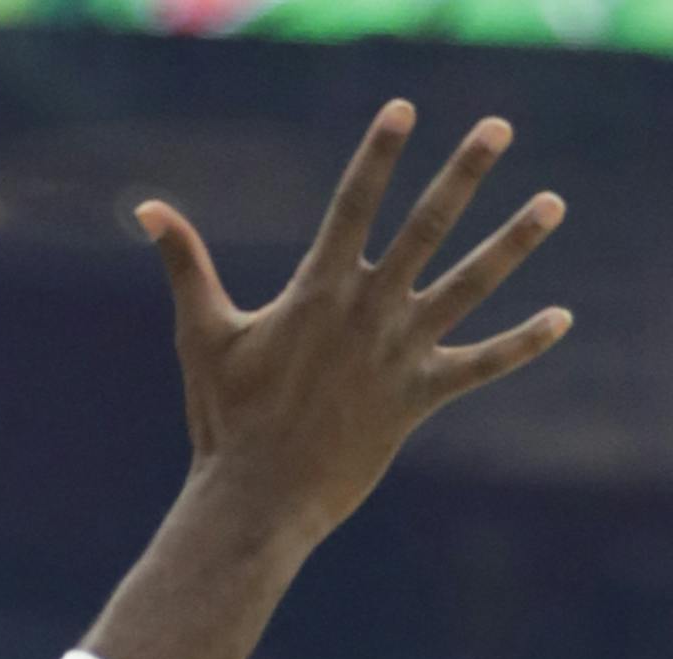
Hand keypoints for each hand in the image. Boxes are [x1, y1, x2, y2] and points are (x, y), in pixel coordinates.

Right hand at [138, 102, 569, 550]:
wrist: (256, 502)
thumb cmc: (224, 421)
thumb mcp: (202, 335)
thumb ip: (185, 265)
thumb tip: (145, 207)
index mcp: (318, 292)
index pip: (353, 206)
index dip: (377, 155)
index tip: (404, 109)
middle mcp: (367, 313)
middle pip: (426, 227)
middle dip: (462, 174)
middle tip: (497, 128)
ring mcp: (397, 354)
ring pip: (468, 286)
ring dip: (513, 242)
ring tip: (552, 203)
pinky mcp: (416, 398)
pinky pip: (479, 366)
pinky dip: (520, 345)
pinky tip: (560, 319)